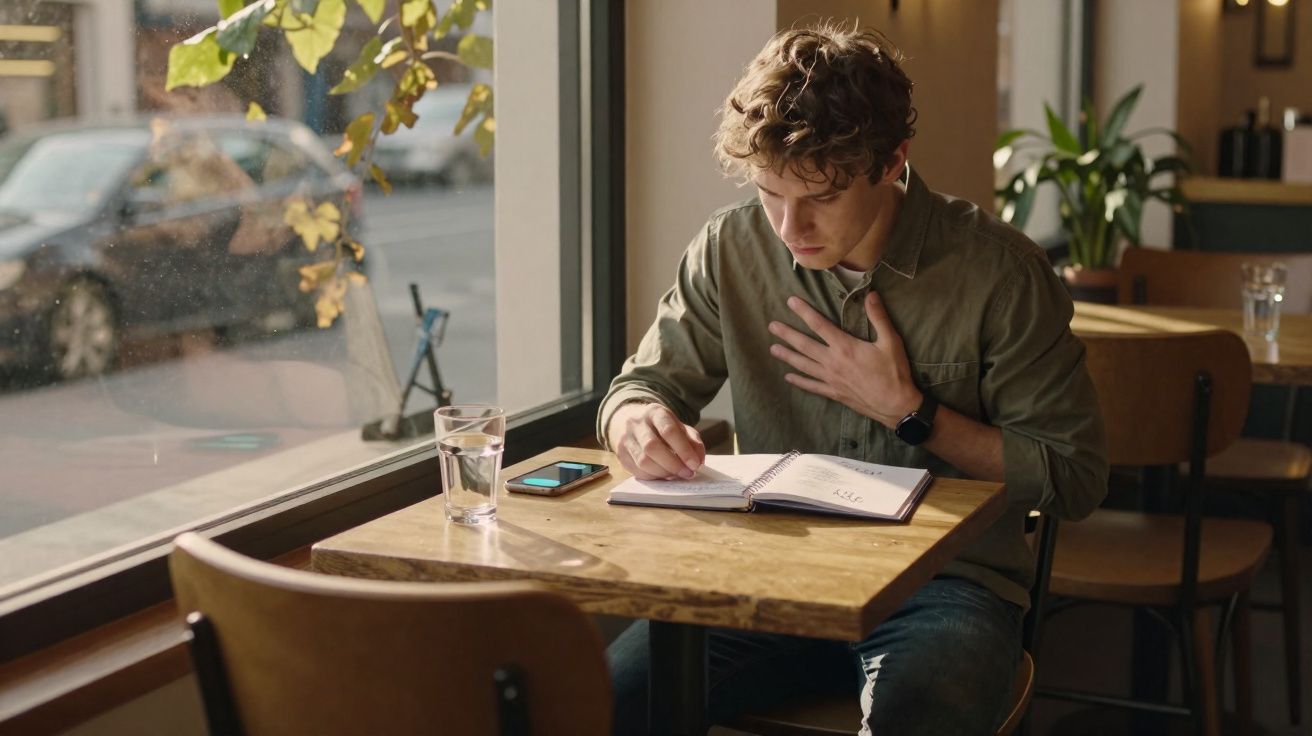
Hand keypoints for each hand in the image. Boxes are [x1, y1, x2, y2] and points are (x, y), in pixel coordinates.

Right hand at [607, 402, 705, 479]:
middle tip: (687, 473)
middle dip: (673, 464)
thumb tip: (698, 460)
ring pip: (643, 461)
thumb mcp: (679, 427)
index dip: (683, 450)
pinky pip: (637, 471)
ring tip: (676, 475)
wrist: (632, 423)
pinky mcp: (621, 455)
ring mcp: (626, 439)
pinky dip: (654, 477)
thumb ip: (692, 441)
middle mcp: (636, 424)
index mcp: (655, 412)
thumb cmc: (661, 428)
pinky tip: (663, 475)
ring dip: (663, 473)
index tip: (694, 464)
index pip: (668, 431)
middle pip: (652, 447)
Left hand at [768, 294, 921, 428]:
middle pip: (804, 345)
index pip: (819, 324)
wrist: (896, 405)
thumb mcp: (891, 341)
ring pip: (803, 365)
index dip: (804, 312)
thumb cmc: (894, 372)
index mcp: (845, 347)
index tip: (790, 302)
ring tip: (773, 349)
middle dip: (787, 334)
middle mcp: (832, 362)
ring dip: (787, 356)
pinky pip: (811, 386)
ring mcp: (831, 379)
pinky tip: (788, 377)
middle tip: (772, 326)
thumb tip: (871, 294)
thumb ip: (879, 317)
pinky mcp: (834, 393)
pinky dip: (799, 381)